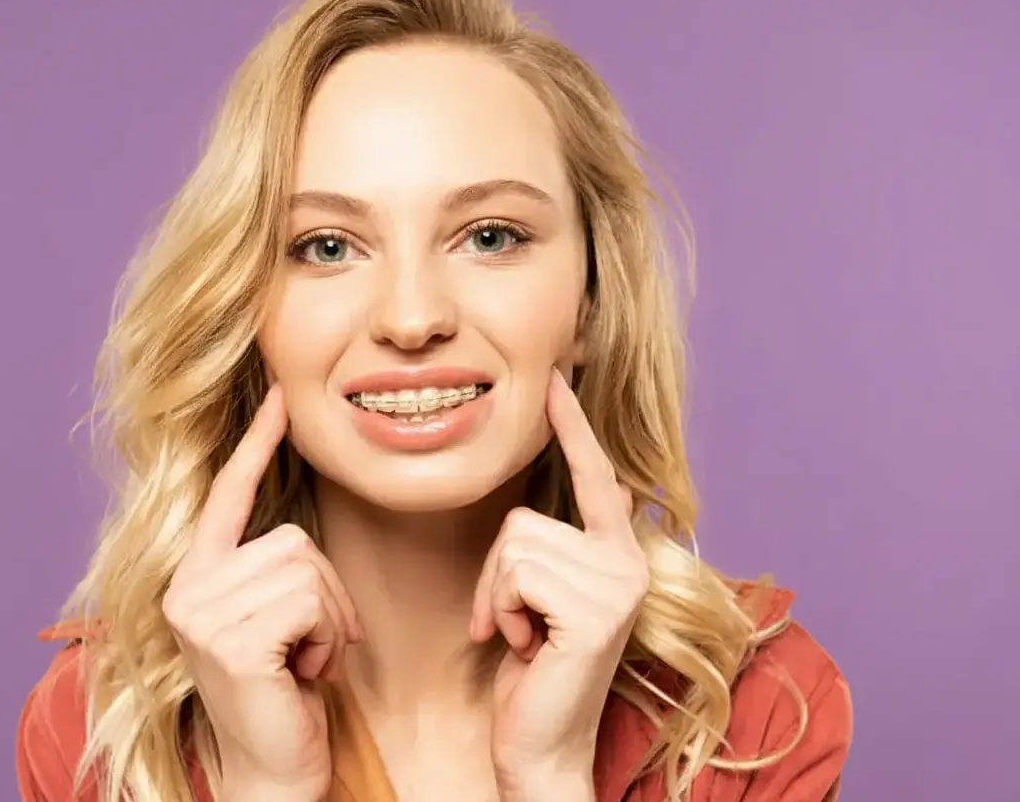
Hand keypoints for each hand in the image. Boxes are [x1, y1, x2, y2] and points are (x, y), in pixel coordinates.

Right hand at [162, 385, 362, 801]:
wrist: (275, 772)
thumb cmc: (284, 696)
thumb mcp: (273, 621)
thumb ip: (271, 572)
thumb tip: (297, 534)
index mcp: (195, 578)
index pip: (227, 497)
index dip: (255, 445)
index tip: (279, 398)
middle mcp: (187, 588)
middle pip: (291, 539)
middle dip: (325, 593)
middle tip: (312, 646)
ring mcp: (202, 613)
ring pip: (306, 567)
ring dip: (329, 618)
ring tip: (306, 661)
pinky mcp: (230, 640)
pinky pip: (311, 599)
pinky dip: (328, 636)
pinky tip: (306, 674)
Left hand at [470, 368, 647, 799]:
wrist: (538, 746)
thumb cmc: (531, 671)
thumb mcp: (538, 598)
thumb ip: (546, 549)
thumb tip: (543, 504)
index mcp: (618, 554)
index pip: (593, 475)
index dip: (571, 425)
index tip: (555, 376)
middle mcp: (628, 562)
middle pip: (523, 518)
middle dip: (496, 574)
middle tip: (513, 623)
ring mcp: (617, 585)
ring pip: (514, 544)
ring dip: (497, 596)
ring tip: (522, 635)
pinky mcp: (596, 610)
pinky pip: (516, 573)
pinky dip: (502, 611)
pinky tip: (525, 646)